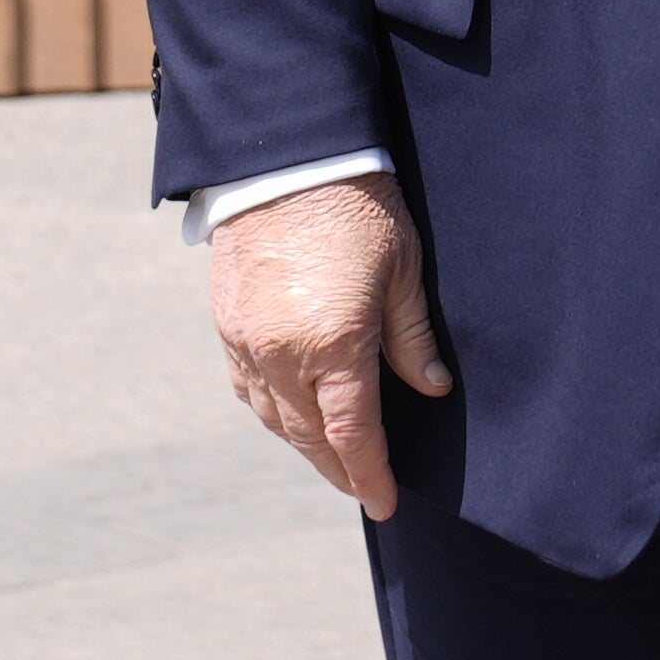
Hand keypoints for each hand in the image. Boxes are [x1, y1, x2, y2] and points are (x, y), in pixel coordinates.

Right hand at [208, 171, 452, 520]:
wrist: (286, 156)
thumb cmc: (358, 207)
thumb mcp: (404, 269)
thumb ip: (413, 338)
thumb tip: (432, 389)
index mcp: (333, 345)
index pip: (353, 434)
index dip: (370, 474)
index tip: (385, 503)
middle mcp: (282, 355)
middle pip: (309, 435)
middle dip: (339, 469)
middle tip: (364, 490)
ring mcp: (246, 342)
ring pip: (273, 417)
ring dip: (303, 443)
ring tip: (333, 459)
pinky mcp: (227, 323)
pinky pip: (248, 387)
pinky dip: (272, 411)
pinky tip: (291, 415)